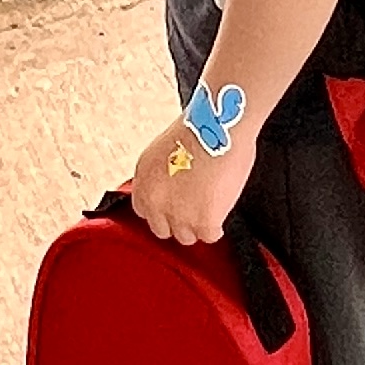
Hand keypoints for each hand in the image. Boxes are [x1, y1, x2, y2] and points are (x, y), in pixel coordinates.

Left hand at [127, 110, 253, 245]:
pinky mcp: (203, 222)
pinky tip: (221, 209)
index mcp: (143, 180)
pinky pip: (209, 236)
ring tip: (210, 205)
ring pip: (186, 237)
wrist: (218, 127)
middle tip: (193, 207)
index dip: (161, 209)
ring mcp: (178, 214)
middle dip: (177, 221)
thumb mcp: (163, 151)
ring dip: (197, 225)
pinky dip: (217, 226)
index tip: (174, 205)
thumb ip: (160, 177)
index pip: (144, 211)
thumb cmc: (199, 129)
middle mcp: (155, 201)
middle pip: (162, 230)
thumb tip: (170, 191)